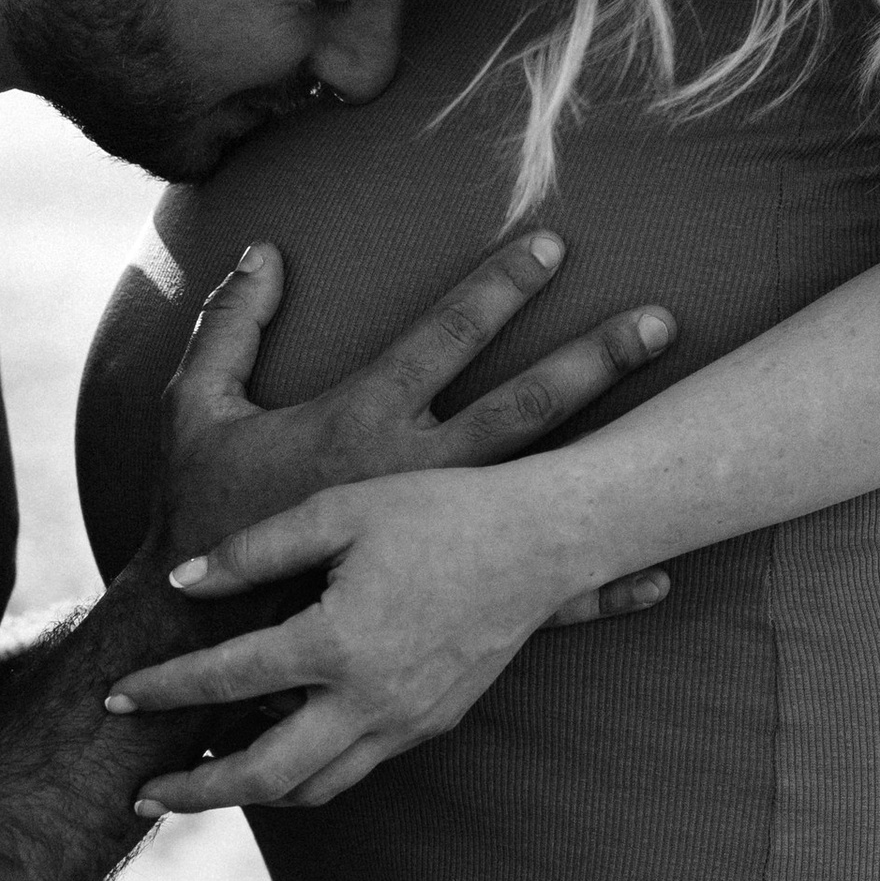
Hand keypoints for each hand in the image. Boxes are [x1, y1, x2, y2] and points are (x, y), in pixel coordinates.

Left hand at [105, 456, 667, 814]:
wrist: (546, 540)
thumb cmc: (440, 509)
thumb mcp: (337, 511)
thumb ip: (253, 552)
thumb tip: (182, 585)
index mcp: (337, 642)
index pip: (225, 681)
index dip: (161, 691)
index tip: (113, 699)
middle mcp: (370, 699)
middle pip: (263, 775)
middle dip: (194, 791)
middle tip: (139, 795)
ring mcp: (406, 721)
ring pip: (314, 787)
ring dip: (250, 793)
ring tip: (200, 783)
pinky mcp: (432, 723)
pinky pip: (354, 767)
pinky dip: (305, 772)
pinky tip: (275, 751)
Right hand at [160, 225, 674, 561]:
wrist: (194, 634)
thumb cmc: (195, 516)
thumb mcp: (197, 410)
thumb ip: (232, 326)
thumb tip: (264, 249)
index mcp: (360, 419)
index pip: (445, 334)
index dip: (499, 287)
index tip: (552, 246)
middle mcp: (414, 475)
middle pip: (524, 407)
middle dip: (595, 359)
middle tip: (661, 321)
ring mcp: (438, 543)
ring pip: (545, 489)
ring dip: (618, 461)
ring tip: (686, 433)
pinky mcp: (444, 600)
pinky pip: (537, 592)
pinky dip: (600, 587)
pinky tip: (659, 573)